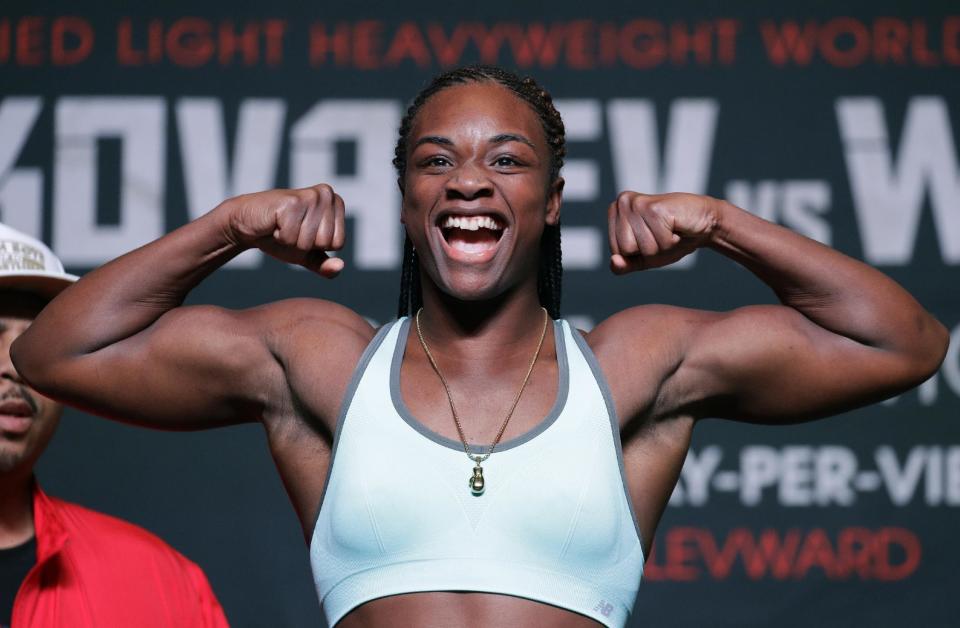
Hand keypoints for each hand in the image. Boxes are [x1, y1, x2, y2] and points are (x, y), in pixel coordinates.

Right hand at [219, 184, 345, 277]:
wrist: (247, 223)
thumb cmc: (280, 236)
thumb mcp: (306, 254)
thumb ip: (324, 264)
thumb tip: (339, 267)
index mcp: (336, 203)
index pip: (338, 244)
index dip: (316, 246)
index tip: (302, 232)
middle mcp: (326, 194)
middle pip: (324, 242)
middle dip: (303, 244)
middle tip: (290, 228)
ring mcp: (310, 196)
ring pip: (307, 242)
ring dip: (290, 240)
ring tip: (282, 225)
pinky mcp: (292, 201)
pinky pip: (291, 237)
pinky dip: (280, 236)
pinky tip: (274, 223)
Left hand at [608, 191, 720, 272]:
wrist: (704, 222)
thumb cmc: (672, 238)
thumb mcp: (644, 257)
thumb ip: (625, 265)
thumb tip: (614, 262)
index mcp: (616, 210)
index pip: (616, 251)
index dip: (637, 253)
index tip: (651, 238)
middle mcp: (623, 202)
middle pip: (626, 249)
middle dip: (649, 251)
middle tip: (662, 234)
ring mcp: (638, 203)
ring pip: (643, 248)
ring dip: (662, 246)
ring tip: (670, 230)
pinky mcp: (654, 208)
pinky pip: (660, 242)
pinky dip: (672, 241)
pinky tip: (677, 226)